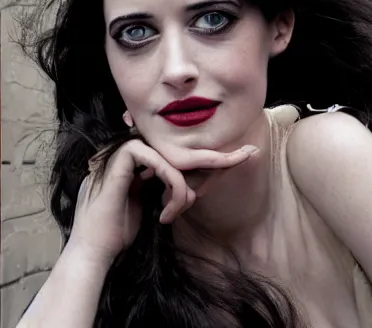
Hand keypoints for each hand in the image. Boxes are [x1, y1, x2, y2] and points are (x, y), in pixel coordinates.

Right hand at [68, 139, 256, 265]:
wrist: (95, 250)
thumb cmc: (121, 231)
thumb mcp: (157, 204)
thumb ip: (172, 188)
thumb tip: (200, 183)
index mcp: (141, 160)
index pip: (182, 154)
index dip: (212, 159)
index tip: (244, 155)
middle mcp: (134, 151)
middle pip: (184, 151)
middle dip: (217, 159)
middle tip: (246, 155)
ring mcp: (126, 152)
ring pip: (175, 158)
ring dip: (184, 188)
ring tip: (177, 212)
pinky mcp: (122, 158)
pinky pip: (162, 163)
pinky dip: (173, 187)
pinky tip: (167, 212)